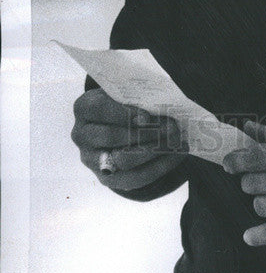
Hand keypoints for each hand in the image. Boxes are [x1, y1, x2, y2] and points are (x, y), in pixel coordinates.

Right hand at [72, 87, 187, 191]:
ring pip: (123, 160)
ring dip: (155, 150)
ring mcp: (92, 159)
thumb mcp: (124, 93)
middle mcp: (81, 135)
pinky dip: (159, 167)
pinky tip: (176, 155)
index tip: (148, 116)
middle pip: (111, 137)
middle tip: (172, 127)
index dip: (124, 113)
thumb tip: (159, 109)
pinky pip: (134, 178)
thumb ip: (136, 97)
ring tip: (176, 140)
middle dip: (145, 133)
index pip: (99, 109)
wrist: (114, 124)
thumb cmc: (123, 102)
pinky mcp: (106, 178)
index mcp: (84, 108)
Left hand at [223, 117, 265, 246]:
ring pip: (261, 206)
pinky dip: (257, 235)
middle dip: (251, 181)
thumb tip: (250, 127)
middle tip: (261, 180)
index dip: (236, 161)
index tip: (228, 163)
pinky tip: (250, 236)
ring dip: (261, 202)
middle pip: (253, 183)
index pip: (255, 156)